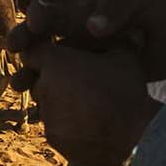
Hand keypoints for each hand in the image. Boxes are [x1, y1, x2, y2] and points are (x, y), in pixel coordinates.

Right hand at [8, 0, 165, 96]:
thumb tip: (92, 27)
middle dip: (24, 38)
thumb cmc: (158, 11)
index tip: (36, 23)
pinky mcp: (87, 73)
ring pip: (47, 58)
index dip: (41, 9)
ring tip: (19, 84)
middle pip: (41, 29)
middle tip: (13, 48)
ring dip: (30, 69)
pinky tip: (42, 105)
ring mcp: (79, 48)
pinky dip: (50, 91)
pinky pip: (63, 81)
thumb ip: (117, 7)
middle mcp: (74, 22)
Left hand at [19, 36, 161, 165]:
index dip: (42, 52)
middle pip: (36, 79)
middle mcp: (43, 87)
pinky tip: (87, 125)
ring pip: (44, 104)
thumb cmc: (127, 91)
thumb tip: (125, 27)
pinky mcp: (53, 138)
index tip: (55, 55)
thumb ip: (115, 38)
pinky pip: (53, 126)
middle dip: (50, 79)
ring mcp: (46, 115)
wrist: (133, 135)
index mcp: (55, 62)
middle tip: (74, 81)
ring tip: (83, 104)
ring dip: (57, 102)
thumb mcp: (125, 55)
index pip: (31, 51)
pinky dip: (65, 125)